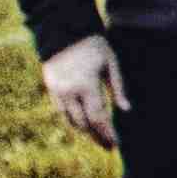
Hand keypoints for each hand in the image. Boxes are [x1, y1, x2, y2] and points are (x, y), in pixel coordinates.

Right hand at [43, 34, 126, 151]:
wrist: (64, 32)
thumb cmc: (94, 46)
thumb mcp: (111, 64)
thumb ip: (118, 88)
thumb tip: (126, 110)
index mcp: (86, 86)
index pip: (98, 118)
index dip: (107, 133)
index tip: (116, 143)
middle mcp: (69, 93)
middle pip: (84, 124)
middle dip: (97, 136)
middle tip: (109, 145)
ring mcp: (57, 92)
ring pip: (70, 121)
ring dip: (85, 131)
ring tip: (98, 136)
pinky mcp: (50, 89)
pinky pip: (61, 112)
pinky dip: (73, 121)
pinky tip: (83, 124)